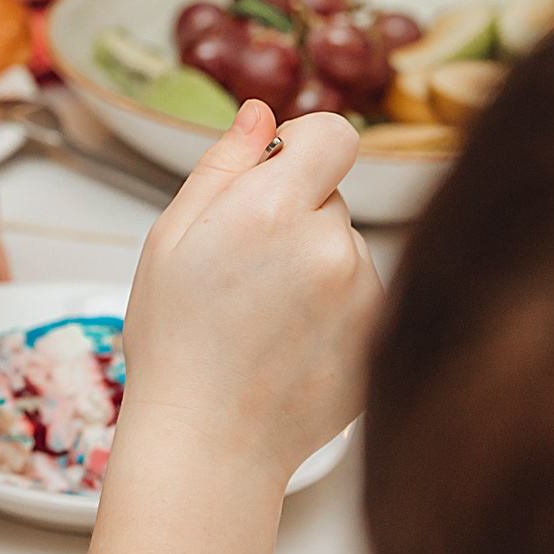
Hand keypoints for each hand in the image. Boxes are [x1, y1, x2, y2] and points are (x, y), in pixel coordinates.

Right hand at [117, 102, 378, 488]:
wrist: (210, 442)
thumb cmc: (176, 342)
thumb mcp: (170, 239)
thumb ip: (222, 166)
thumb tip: (261, 111)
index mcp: (270, 212)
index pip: (336, 134)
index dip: (304, 148)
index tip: (277, 177)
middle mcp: (330, 247)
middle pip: (333, 196)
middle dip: (296, 217)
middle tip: (245, 273)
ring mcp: (364, 295)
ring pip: (347, 248)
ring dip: (316, 266)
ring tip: (265, 318)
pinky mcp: (383, 334)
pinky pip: (363, 295)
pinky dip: (334, 309)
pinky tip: (291, 344)